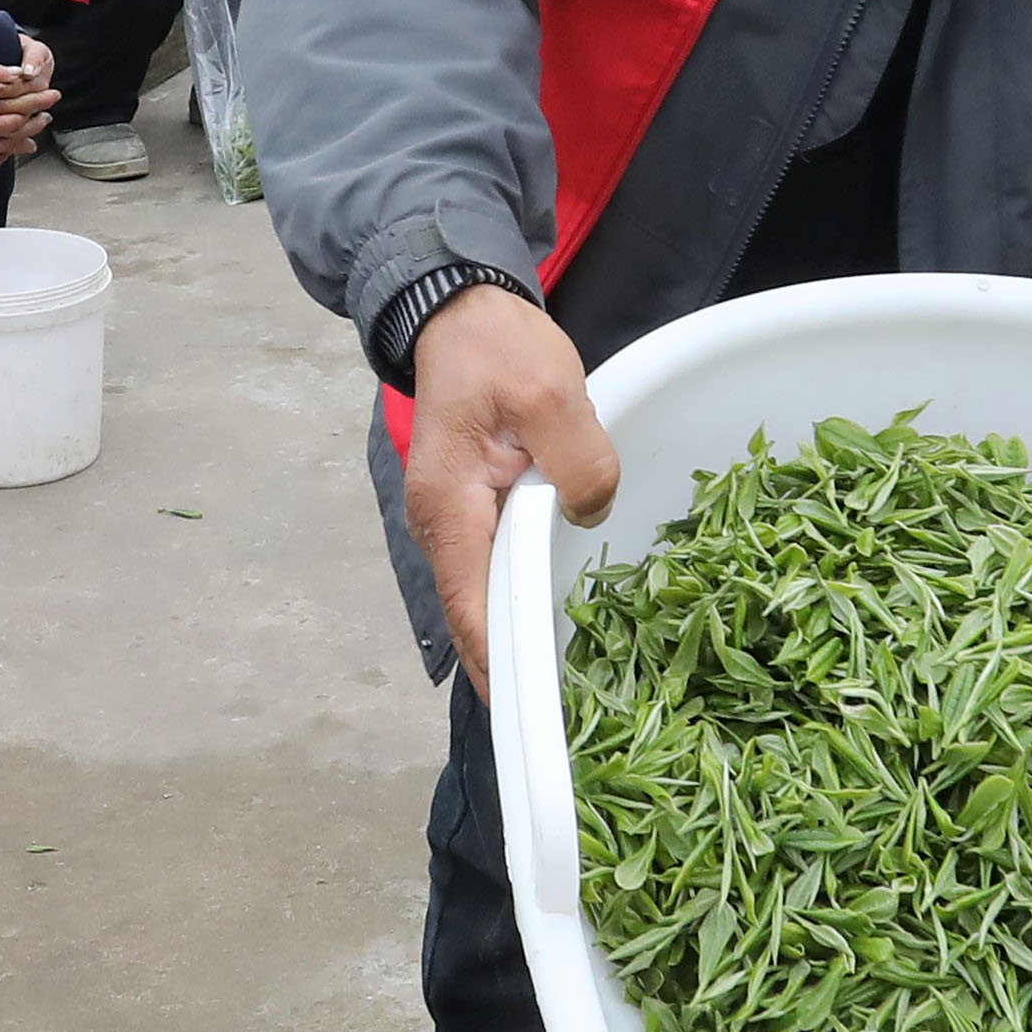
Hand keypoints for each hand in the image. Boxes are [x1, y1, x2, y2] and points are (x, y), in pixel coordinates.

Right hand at [404, 279, 619, 682]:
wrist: (462, 315)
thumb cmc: (498, 350)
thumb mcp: (550, 392)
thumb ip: (578, 460)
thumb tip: (588, 513)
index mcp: (452, 508)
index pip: (472, 609)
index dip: (500, 667)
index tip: (529, 716)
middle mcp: (443, 527)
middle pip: (476, 615)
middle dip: (513, 669)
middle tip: (566, 717)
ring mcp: (456, 521)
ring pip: (486, 596)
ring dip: (518, 638)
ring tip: (568, 686)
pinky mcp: (476, 510)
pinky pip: (496, 569)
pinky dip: (521, 601)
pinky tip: (558, 622)